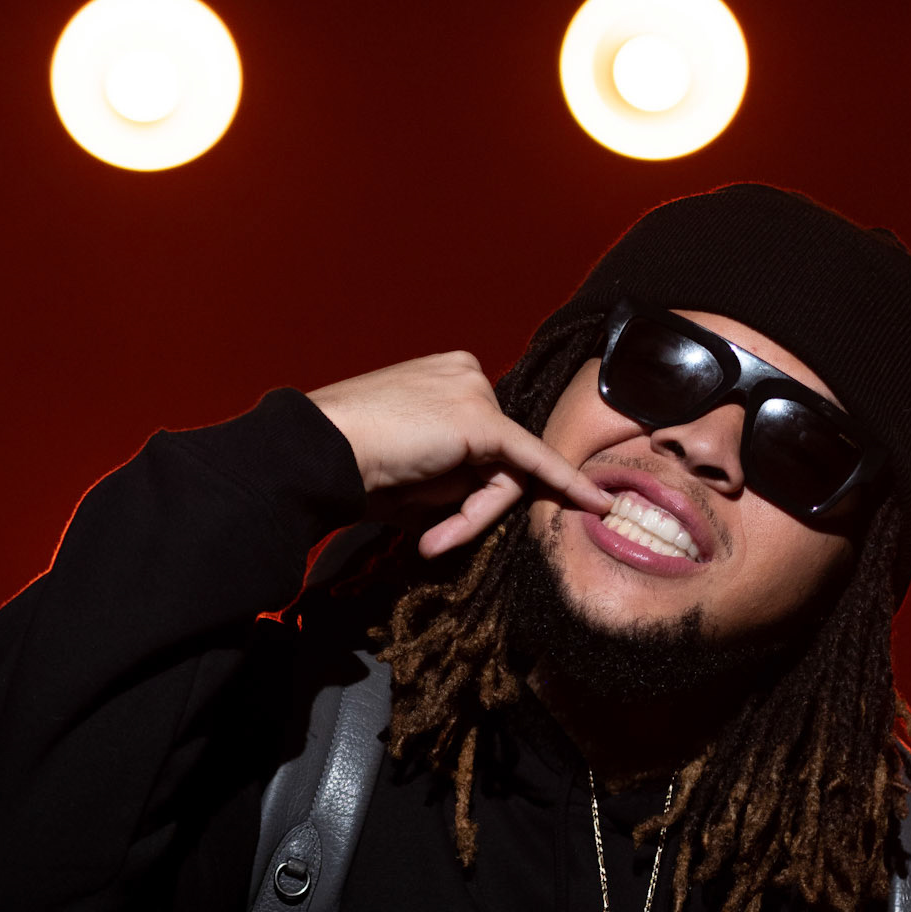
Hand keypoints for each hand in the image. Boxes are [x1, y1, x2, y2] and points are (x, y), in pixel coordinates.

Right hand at [309, 351, 611, 557]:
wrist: (318, 453)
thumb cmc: (348, 464)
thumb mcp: (405, 466)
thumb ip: (447, 476)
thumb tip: (479, 504)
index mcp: (441, 376)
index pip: (478, 439)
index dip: (461, 488)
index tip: (439, 523)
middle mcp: (464, 373)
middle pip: (496, 456)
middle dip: (468, 504)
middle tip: (428, 538)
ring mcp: (474, 393)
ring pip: (505, 470)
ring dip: (471, 514)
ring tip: (426, 535)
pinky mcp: (483, 421)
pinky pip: (533, 462)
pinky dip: (565, 484)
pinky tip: (593, 503)